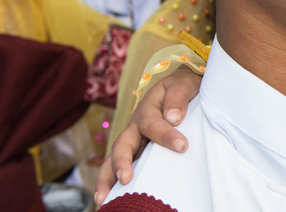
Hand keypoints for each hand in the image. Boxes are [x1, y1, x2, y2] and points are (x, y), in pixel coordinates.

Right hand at [93, 68, 201, 205]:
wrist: (182, 89)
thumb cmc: (182, 88)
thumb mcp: (182, 85)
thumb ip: (177, 97)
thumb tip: (173, 117)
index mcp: (147, 110)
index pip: (152, 124)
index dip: (165, 135)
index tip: (182, 146)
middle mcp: (135, 128)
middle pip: (122, 144)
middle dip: (121, 162)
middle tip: (125, 178)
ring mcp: (134, 142)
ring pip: (115, 159)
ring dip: (108, 178)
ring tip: (103, 200)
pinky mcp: (138, 153)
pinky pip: (123, 167)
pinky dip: (114, 183)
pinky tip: (112, 200)